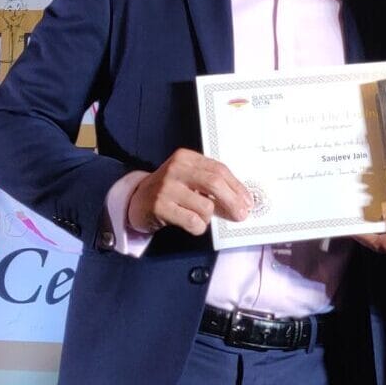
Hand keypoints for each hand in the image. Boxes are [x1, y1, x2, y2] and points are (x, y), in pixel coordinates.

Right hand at [127, 148, 251, 236]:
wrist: (137, 201)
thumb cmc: (171, 190)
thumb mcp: (189, 178)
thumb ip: (212, 184)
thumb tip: (241, 201)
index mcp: (187, 158)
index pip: (219, 169)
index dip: (237, 187)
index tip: (248, 201)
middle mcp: (176, 169)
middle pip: (215, 184)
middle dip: (233, 201)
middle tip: (241, 215)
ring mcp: (166, 187)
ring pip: (205, 206)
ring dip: (209, 217)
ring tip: (201, 217)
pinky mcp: (160, 206)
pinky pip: (192, 220)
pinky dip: (199, 227)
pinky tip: (194, 225)